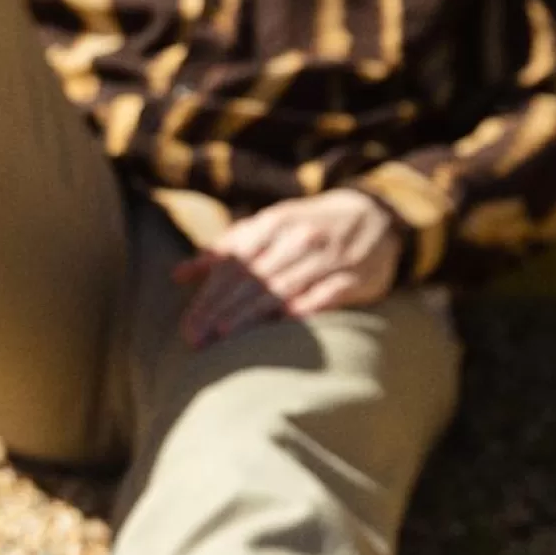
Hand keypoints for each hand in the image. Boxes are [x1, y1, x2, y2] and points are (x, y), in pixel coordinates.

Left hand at [174, 188, 401, 347]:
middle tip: (197, 339)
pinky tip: (282, 323)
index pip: (233, 264)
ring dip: (252, 313)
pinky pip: (327, 294)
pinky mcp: (354, 277)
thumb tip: (178, 275)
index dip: (208, 296)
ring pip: (283, 287)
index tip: (188, 326)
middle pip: (253, 279)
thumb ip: (226, 249)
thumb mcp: (268, 226)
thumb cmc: (309, 226)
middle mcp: (298, 239)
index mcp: (273, 224)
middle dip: (221, 310)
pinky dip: (305, 307)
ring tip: (225, 336)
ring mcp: (327, 257)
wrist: (377, 214)